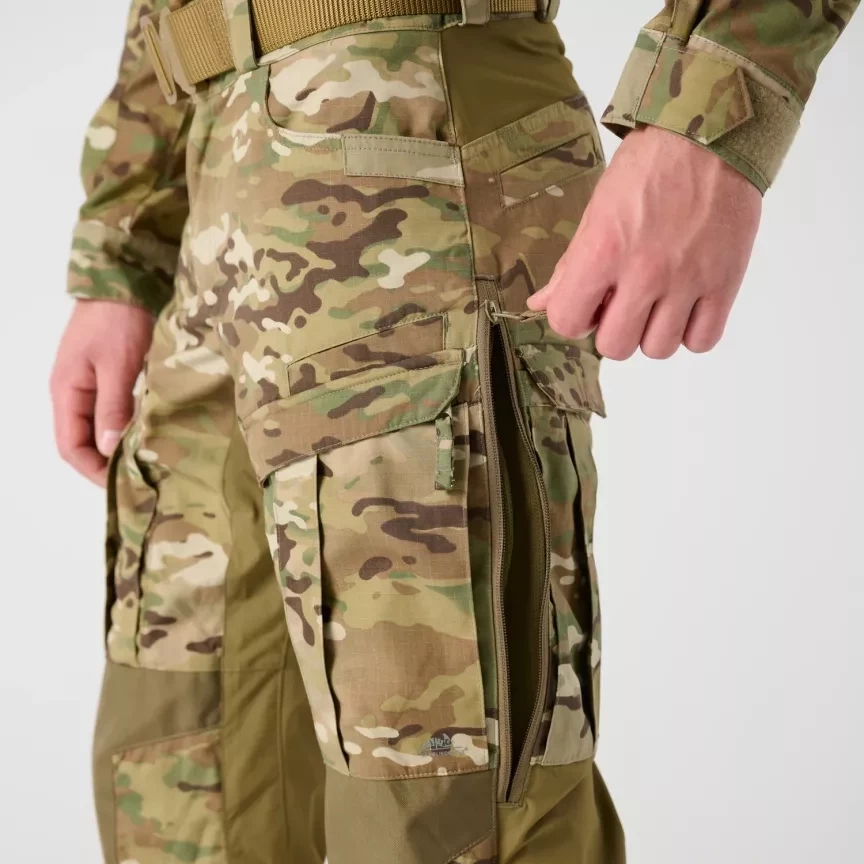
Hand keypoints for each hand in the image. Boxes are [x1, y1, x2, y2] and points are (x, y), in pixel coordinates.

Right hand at [51, 300, 153, 486]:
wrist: (124, 279)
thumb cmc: (118, 320)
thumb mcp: (117, 365)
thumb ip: (113, 407)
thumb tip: (108, 448)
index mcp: (66, 392)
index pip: (71, 448)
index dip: (94, 471)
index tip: (125, 485)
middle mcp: (75, 393)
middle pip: (84, 442)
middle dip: (109, 463)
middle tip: (144, 478)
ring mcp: (92, 384)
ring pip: (101, 428)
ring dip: (121, 446)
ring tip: (151, 462)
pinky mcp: (112, 376)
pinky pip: (116, 411)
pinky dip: (130, 426)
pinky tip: (153, 434)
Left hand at [528, 126, 761, 359]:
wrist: (710, 134)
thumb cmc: (647, 168)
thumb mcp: (597, 211)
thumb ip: (570, 265)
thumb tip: (541, 303)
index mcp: (603, 251)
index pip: (568, 322)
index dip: (574, 317)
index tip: (588, 302)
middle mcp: (645, 273)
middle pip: (615, 347)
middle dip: (614, 331)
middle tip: (624, 304)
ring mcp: (688, 280)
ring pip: (658, 350)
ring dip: (652, 334)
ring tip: (658, 305)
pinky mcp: (726, 282)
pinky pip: (702, 341)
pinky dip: (690, 333)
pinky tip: (685, 309)